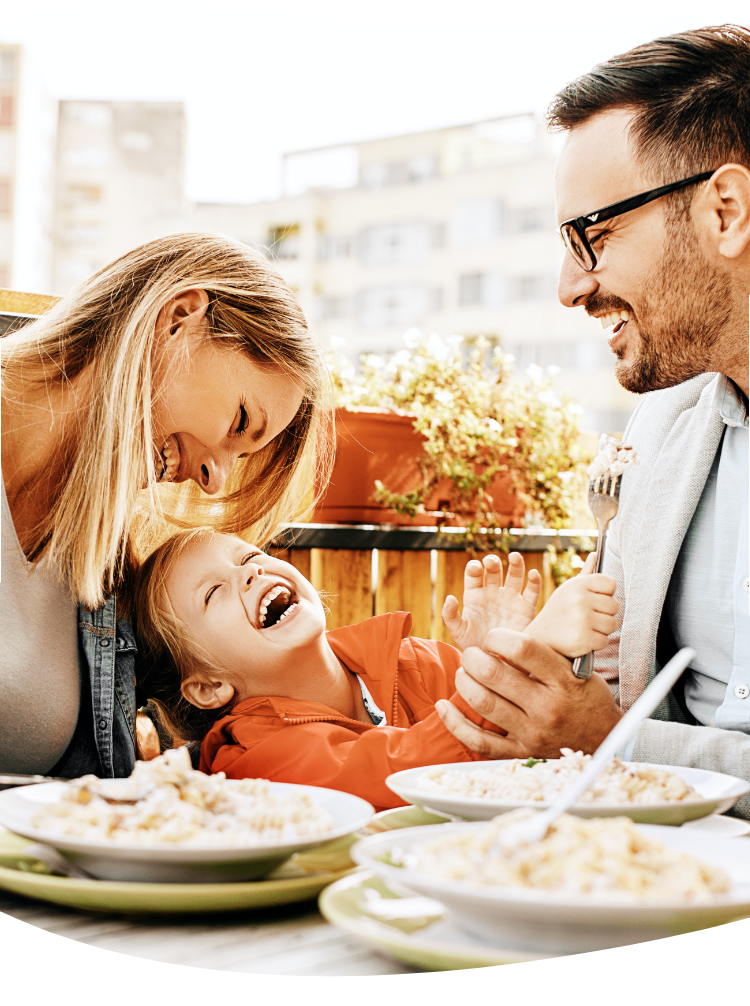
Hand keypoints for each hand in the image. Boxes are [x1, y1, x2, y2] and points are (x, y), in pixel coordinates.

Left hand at [436, 627, 622, 757]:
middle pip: (494, 674)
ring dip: (464, 682)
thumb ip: (544, 654)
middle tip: (471, 654)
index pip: (521, 649)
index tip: (492, 636)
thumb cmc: (586, 696)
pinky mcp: (520, 752)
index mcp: (563, 680)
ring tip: (464, 672)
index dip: (498, 636)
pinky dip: (455, 723)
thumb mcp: (576, 669)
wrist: (604, 740)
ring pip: (483, 703)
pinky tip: (444, 706)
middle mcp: (547, 707)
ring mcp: (533, 732)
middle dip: (473, 658)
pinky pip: (479, 741)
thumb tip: (505, 636)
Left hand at [441, 552, 540, 650]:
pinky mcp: (526, 608)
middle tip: (492, 562)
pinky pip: (532, 592)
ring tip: (515, 557)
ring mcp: (510, 599)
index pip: (474, 575)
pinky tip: (533, 574)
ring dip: (516, 564)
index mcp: (475, 595)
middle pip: (494, 571)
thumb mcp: (458, 632)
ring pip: (515, 576)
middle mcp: (493, 593)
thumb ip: (449, 615)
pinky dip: (534, 581)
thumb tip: (449, 598)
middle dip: (493, 564)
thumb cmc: (474, 646)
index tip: (475, 567)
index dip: (474, 568)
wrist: (496, 663)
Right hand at [527, 553, 617, 657]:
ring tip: (584, 628)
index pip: (611, 584)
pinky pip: (604, 641)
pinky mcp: (583, 639)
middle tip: (587, 618)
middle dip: (604, 614)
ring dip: (601, 630)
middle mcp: (580, 599)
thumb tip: (596, 554)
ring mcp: (582, 620)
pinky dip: (596, 643)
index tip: (593, 600)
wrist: (539, 638)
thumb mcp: (568, 590)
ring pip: (612, 624)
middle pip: (614, 606)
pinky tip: (582, 640)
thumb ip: (585, 573)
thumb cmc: (558, 612)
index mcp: (577, 585)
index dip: (605, 594)